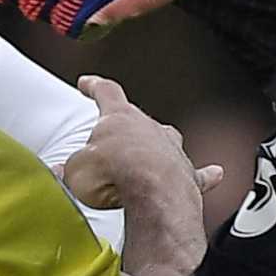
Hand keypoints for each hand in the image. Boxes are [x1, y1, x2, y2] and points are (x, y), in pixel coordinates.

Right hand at [62, 76, 221, 213]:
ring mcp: (171, 150)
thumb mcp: (76, 170)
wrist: (154, 193)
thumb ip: (71, 167)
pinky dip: (205, 173)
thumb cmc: (116, 174)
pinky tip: (214, 173)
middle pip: (136, 121)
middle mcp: (149, 128)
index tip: (89, 83)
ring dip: (155, 151)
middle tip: (111, 148)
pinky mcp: (188, 176)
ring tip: (142, 167)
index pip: (106, 92)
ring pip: (165, 143)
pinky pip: (198, 172)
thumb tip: (61, 171)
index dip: (95, 87)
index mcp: (119, 117)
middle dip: (124, 132)